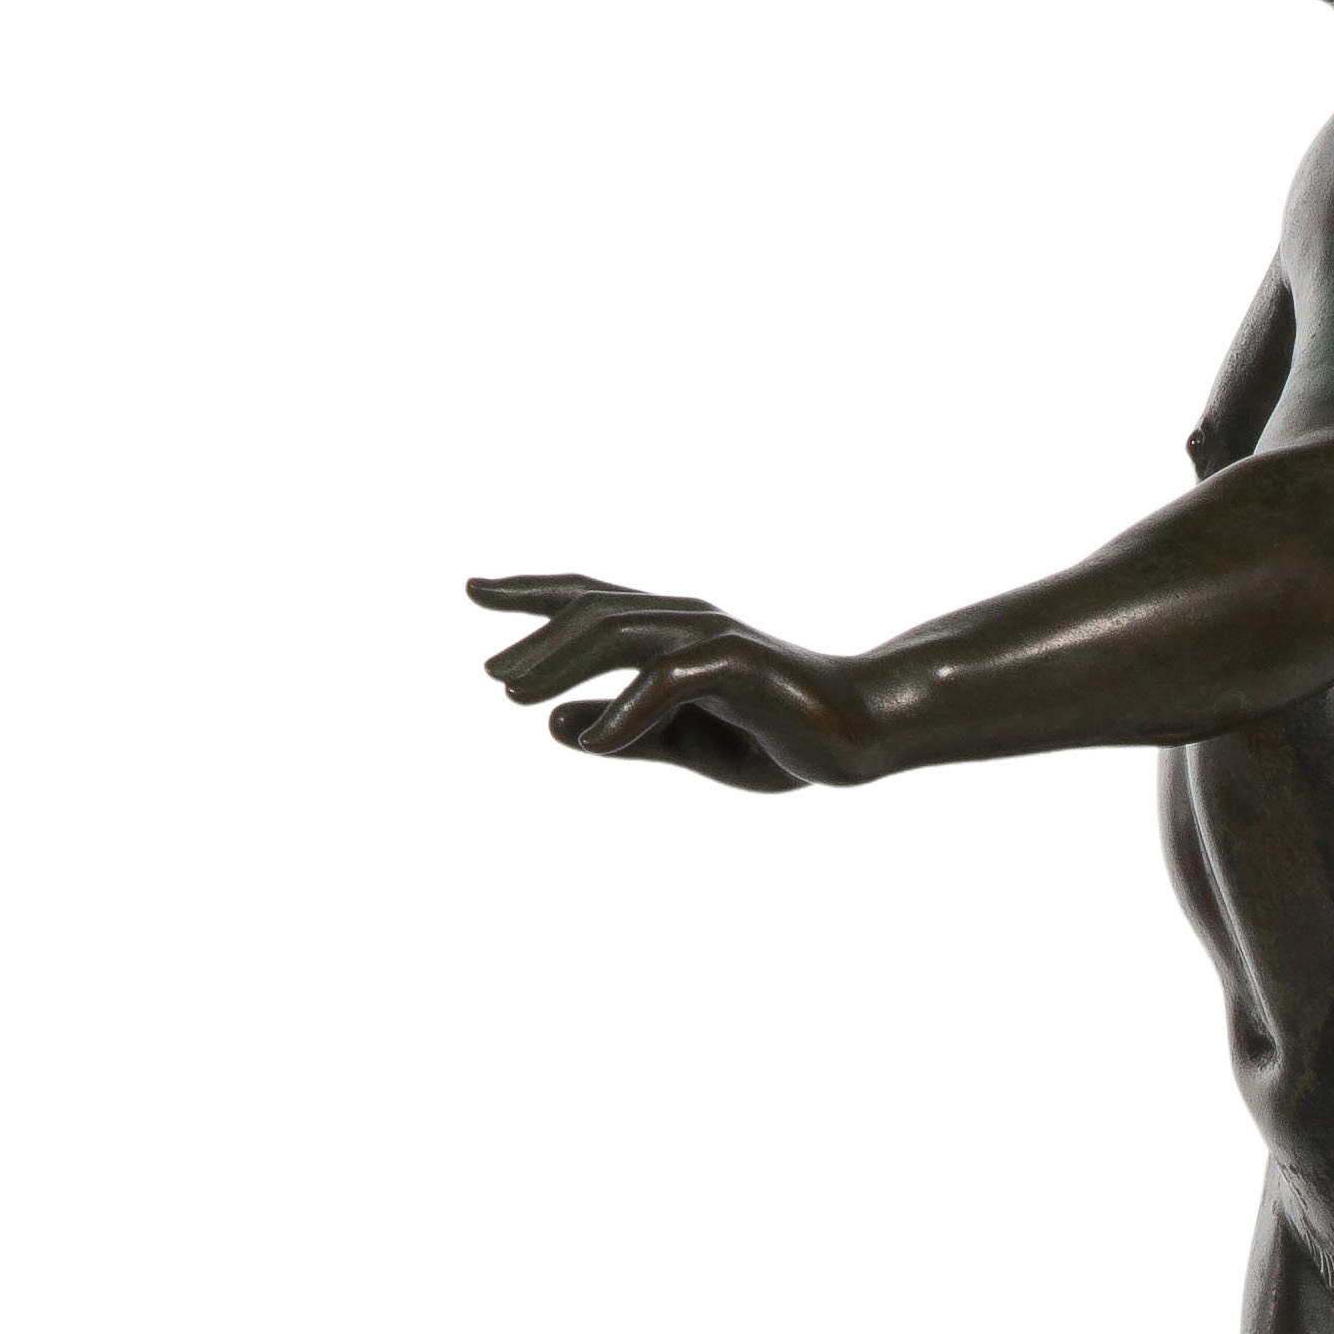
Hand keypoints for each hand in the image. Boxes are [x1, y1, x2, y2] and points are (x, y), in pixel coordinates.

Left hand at [467, 576, 877, 788]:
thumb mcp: (684, 743)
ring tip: (517, 696)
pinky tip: (598, 744)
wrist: (861, 736)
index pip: (591, 599)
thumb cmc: (779, 737)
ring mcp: (713, 636)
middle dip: (535, 636)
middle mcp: (687, 620)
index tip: (473, 589)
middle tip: (492, 674)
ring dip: (562, 662)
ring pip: (620, 631)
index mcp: (672, 632)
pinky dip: (628, 711)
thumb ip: (623, 734)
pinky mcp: (740, 664)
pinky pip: (670, 680)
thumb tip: (554, 726)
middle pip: (594, 611)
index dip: (530, 591)